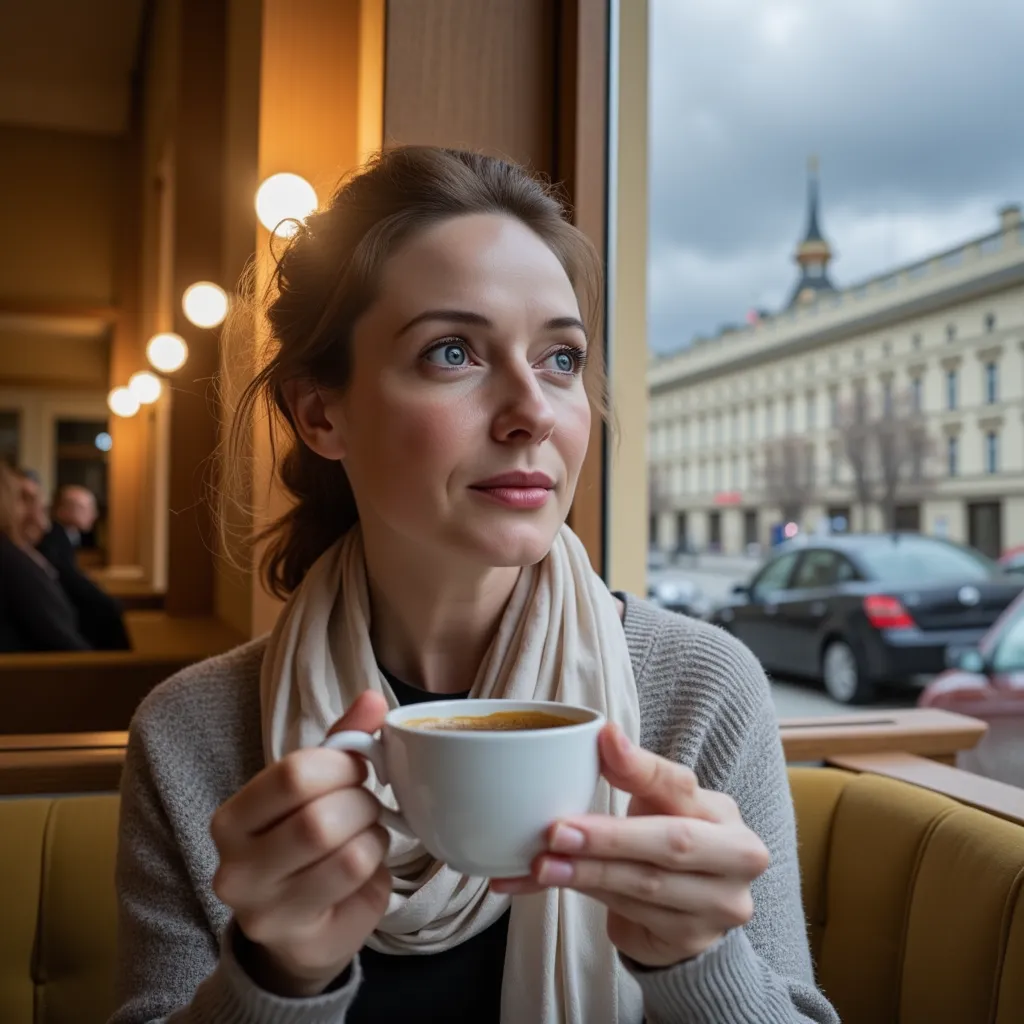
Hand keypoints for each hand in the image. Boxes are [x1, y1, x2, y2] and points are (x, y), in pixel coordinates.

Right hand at [211, 692, 391, 996]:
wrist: (298, 931)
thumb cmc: (305, 847)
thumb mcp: (316, 789)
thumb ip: (341, 742)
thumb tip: (372, 697)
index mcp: (232, 818)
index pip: (292, 775)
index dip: (340, 765)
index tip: (356, 769)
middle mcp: (234, 866)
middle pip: (319, 818)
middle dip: (360, 803)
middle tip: (366, 806)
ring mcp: (261, 908)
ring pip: (344, 851)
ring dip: (372, 835)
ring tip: (365, 835)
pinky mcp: (297, 935)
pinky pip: (356, 880)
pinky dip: (375, 862)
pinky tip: (364, 865)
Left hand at [491, 723, 769, 967]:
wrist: (689, 906)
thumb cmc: (667, 836)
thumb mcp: (657, 801)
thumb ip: (635, 773)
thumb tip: (606, 735)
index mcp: (725, 814)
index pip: (680, 785)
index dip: (641, 767)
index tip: (604, 742)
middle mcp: (736, 861)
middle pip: (671, 845)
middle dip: (609, 839)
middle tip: (556, 832)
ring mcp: (719, 907)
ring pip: (645, 885)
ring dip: (587, 874)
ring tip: (543, 864)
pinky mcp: (691, 940)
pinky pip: (632, 915)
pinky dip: (589, 896)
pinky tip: (556, 884)